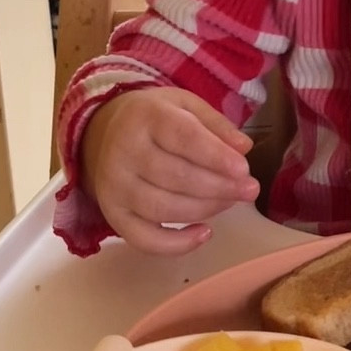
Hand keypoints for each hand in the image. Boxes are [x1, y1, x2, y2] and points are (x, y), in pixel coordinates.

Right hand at [79, 87, 259, 255]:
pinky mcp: (112, 214)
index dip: (215, 156)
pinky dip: (177, 244)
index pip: (183, 138)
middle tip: (249, 190)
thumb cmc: (154, 119)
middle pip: (176, 177)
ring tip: (230, 202)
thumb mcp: (185, 105)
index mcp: (145, 117)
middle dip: (219, 187)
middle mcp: (123, 152)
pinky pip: (144, 239)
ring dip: (206, 210)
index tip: (244, 170)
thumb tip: (243, 148)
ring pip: (164, 208)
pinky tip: (204, 233)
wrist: (101, 133)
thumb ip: (216, 124)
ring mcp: (114, 186)